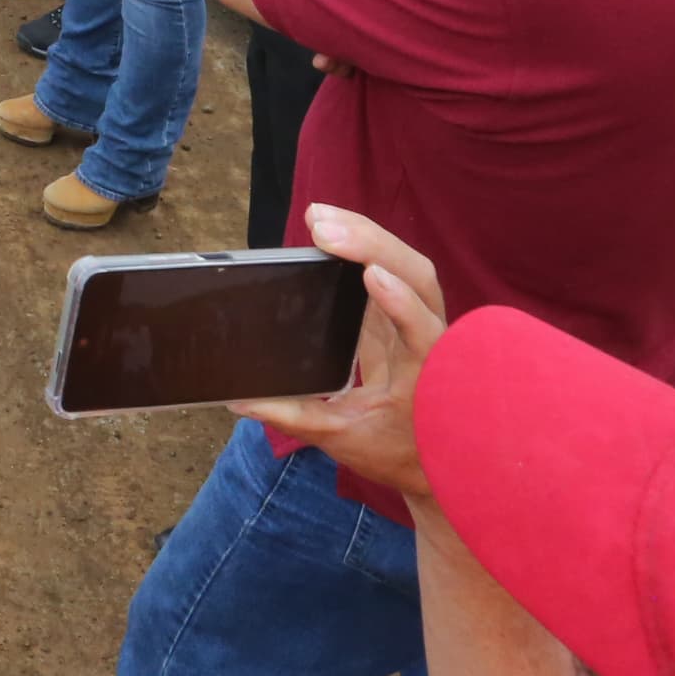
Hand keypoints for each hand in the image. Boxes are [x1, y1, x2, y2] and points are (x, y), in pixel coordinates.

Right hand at [229, 204, 451, 501]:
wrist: (435, 457)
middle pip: (417, 276)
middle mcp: (430, 339)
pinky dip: (363, 243)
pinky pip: (391, 267)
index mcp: (423, 376)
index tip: (372, 276)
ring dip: (367, 235)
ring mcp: (418, 319)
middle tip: (322, 229)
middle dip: (372, 244)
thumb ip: (293, 417)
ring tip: (319, 218)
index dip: (402, 303)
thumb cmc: (395, 451)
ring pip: (406, 264)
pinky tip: (329, 229)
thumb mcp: (342, 439)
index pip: (423, 332)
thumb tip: (239, 399)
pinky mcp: (402, 310)